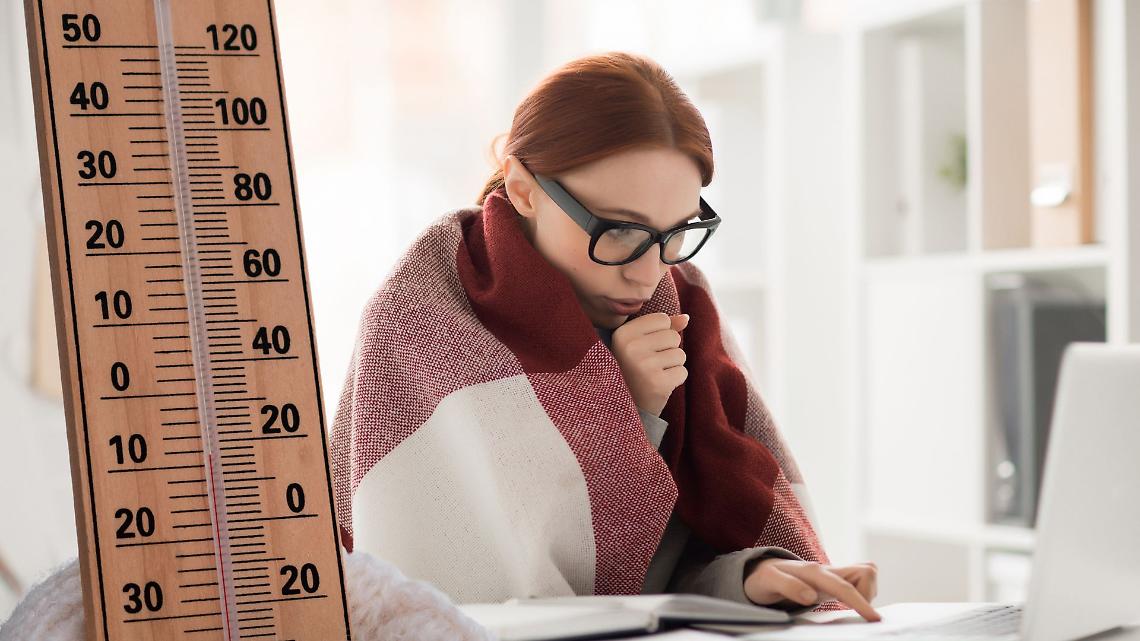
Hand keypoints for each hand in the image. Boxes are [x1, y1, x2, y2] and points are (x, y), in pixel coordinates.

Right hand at [611, 312, 689, 416]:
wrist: (621, 407)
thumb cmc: (632, 370)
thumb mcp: (639, 344)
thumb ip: (662, 328)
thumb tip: (686, 318)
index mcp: (622, 333)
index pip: (662, 319)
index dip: (659, 334)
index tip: (644, 349)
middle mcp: (631, 348)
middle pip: (673, 336)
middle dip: (668, 350)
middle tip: (649, 365)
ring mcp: (644, 366)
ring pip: (680, 354)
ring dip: (672, 366)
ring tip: (653, 375)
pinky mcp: (658, 384)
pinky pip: (682, 372)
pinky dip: (675, 379)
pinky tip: (658, 385)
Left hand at [743, 557, 880, 621]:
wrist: (761, 570)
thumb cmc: (764, 578)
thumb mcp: (769, 582)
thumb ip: (789, 586)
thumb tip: (811, 596)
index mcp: (814, 572)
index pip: (844, 587)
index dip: (861, 602)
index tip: (874, 618)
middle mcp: (827, 570)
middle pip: (866, 571)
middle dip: (869, 594)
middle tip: (851, 611)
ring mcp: (832, 574)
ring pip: (866, 575)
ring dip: (865, 593)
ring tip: (846, 606)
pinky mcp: (834, 581)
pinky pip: (859, 582)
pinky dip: (861, 593)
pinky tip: (846, 604)